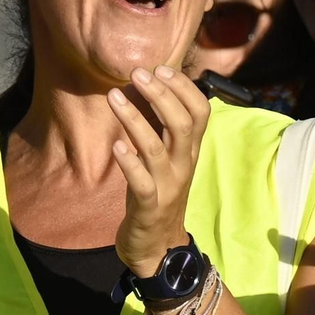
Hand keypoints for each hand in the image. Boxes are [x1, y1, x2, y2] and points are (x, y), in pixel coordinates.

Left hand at [108, 66, 207, 278]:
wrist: (158, 246)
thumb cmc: (158, 193)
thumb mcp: (166, 157)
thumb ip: (162, 127)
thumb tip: (149, 86)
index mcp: (190, 150)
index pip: (201, 112)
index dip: (184, 87)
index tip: (161, 68)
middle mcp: (183, 164)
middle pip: (182, 123)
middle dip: (161, 95)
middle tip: (137, 73)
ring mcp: (168, 185)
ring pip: (157, 148)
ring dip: (134, 119)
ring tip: (114, 96)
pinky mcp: (149, 205)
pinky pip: (142, 182)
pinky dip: (130, 162)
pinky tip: (116, 146)